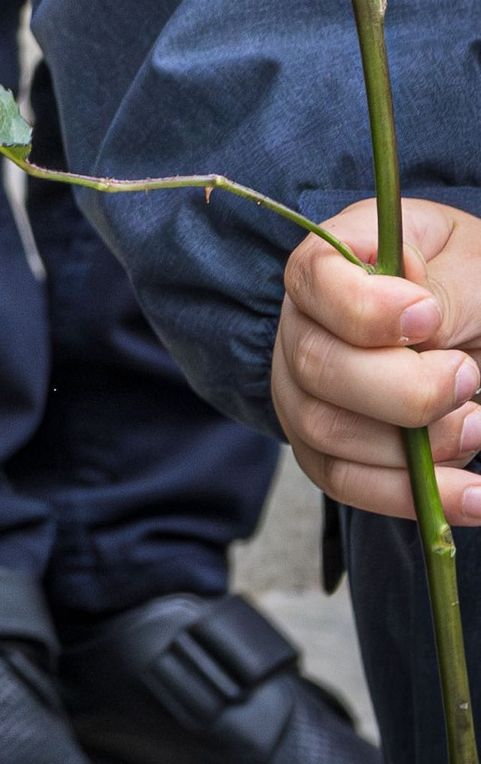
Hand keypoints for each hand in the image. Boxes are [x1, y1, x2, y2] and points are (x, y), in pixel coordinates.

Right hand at [272, 196, 480, 524]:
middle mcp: (300, 330)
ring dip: (416, 445)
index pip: (314, 282)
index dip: (365, 308)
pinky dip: (417, 498)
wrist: (469, 328)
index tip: (427, 317)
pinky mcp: (324, 452)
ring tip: (477, 425)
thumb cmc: (465, 286)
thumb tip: (420, 323)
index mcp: (329, 265)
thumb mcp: (468, 267)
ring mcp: (303, 396)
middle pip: (318, 368)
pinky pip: (352, 485)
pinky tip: (474, 497)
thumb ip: (443, 290)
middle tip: (466, 376)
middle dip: (405, 388)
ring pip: (330, 433)